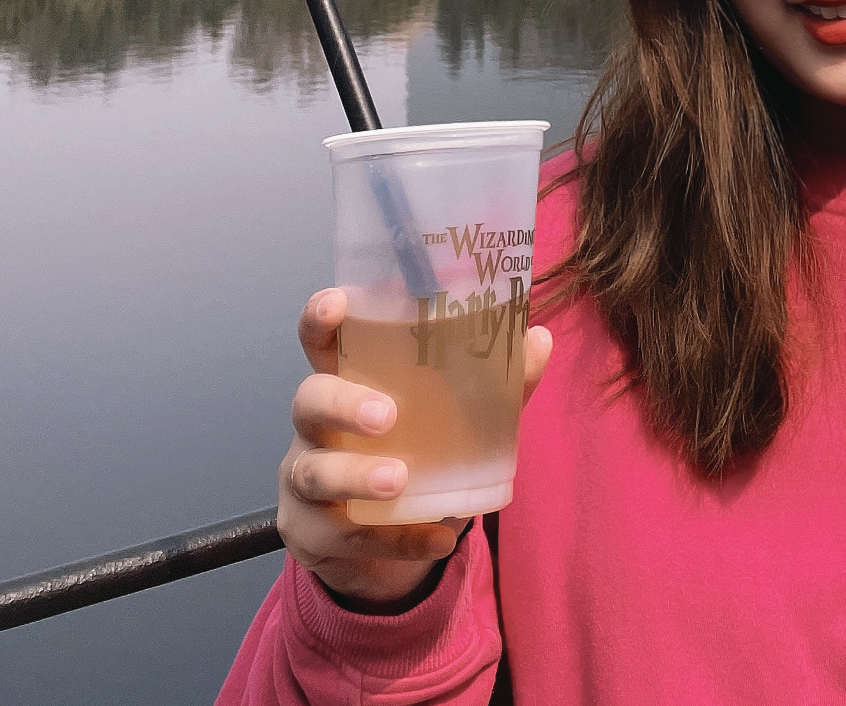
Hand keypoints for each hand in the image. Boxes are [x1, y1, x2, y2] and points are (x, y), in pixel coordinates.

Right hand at [276, 287, 553, 604]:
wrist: (377, 542)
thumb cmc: (413, 451)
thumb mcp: (450, 417)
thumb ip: (493, 383)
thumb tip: (540, 338)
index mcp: (348, 381)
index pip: (321, 340)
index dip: (320, 318)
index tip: (338, 303)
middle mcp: (316, 426)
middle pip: (308, 401)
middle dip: (343, 404)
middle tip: (388, 415)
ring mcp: (305, 481)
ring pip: (314, 474)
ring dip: (357, 477)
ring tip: (400, 481)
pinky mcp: (310, 534)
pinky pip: (348, 537)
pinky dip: (398, 541)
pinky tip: (438, 538)